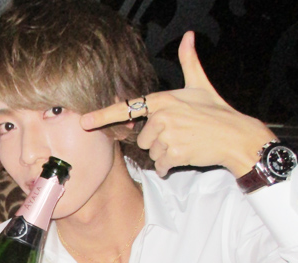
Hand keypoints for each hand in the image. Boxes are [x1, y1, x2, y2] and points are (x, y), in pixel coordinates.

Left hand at [80, 31, 274, 177]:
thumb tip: (189, 36)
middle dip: (157, 141)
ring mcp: (168, 136)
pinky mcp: (175, 154)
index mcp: (162, 101)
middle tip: (179, 134)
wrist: (236, 136)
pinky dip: (169, 166)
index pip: (127, 109)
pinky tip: (185, 156)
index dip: (103, 115)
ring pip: (151, 153)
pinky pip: (161, 166)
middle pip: (142, 139)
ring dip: (164, 154)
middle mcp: (162, 117)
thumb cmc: (216, 111)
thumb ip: (189, 62)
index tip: (85, 121)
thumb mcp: (200, 85)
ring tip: (184, 143)